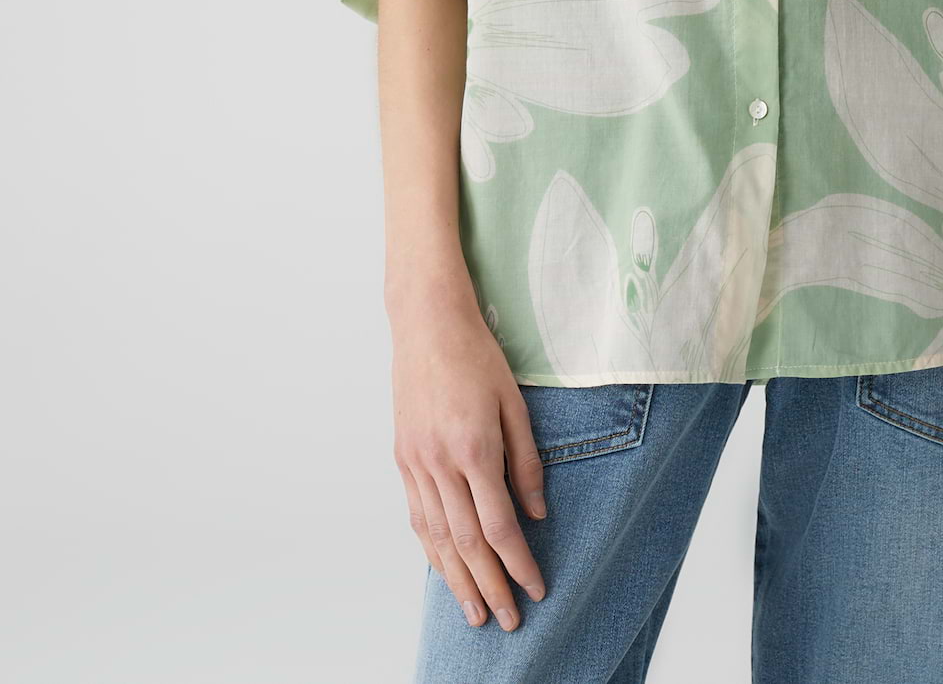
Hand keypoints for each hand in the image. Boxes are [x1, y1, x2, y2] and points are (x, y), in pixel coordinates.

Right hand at [390, 288, 548, 629]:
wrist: (426, 322)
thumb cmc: (477, 355)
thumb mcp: (514, 401)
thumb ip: (527, 460)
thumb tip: (538, 514)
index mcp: (474, 448)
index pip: (499, 525)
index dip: (519, 563)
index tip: (537, 589)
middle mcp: (439, 463)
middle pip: (466, 543)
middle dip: (490, 586)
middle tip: (509, 621)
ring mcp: (415, 463)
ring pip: (436, 538)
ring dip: (457, 580)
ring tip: (475, 612)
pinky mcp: (402, 458)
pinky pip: (417, 516)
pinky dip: (431, 550)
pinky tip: (443, 570)